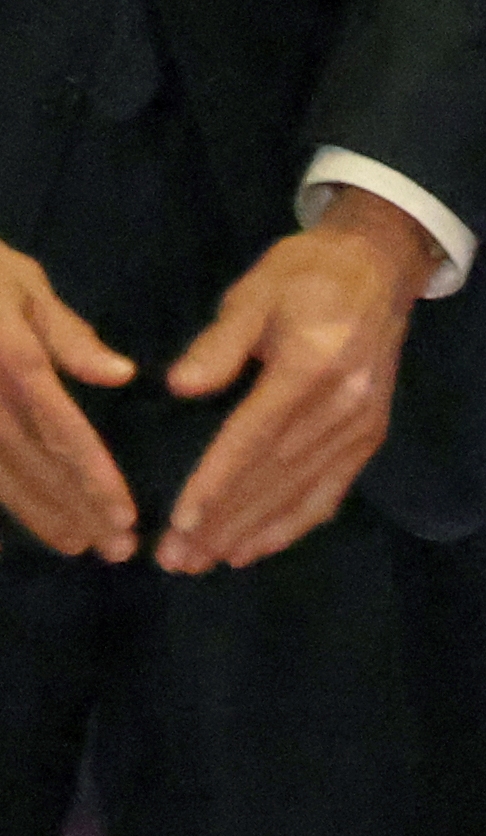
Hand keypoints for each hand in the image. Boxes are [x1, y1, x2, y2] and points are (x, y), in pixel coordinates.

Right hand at [0, 237, 142, 564]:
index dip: (92, 476)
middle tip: (114, 550)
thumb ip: (68, 335)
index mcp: (11, 359)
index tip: (125, 517)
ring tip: (75, 545)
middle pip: (30, 463)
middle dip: (73, 508)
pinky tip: (9, 537)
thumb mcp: (23, 285)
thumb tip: (122, 376)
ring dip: (35, 513)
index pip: (59, 429)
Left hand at [145, 197, 430, 571]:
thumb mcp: (254, 292)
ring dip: (254, 532)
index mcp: (311, 367)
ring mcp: (362, 426)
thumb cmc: (305, 276)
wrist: (378, 269)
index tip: (181, 521)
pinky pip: (331, 491)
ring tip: (207, 561)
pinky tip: (257, 547)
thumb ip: (220, 342)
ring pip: (303, 492)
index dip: (218, 482)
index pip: (255, 436)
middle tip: (177, 560)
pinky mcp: (369, 436)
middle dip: (225, 522)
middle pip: (277, 476)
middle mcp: (344, 406)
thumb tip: (180, 387)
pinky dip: (294, 524)